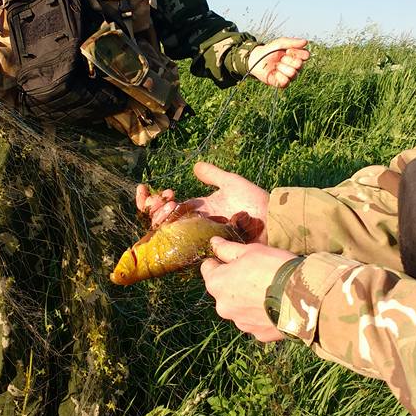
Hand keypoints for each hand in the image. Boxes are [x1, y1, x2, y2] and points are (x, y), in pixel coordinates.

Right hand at [136, 161, 268, 238]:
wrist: (271, 220)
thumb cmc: (253, 202)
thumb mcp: (231, 183)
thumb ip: (213, 175)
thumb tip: (195, 167)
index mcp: (199, 209)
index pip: (168, 206)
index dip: (152, 199)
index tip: (144, 188)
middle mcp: (195, 224)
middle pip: (163, 221)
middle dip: (152, 209)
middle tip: (158, 200)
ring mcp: (199, 237)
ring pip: (169, 233)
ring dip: (160, 219)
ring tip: (164, 207)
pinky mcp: (206, 248)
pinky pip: (183, 248)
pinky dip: (171, 237)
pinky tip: (168, 224)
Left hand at [201, 238, 297, 341]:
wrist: (302, 296)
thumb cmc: (273, 268)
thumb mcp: (249, 250)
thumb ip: (226, 248)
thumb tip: (213, 242)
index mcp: (217, 284)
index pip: (208, 268)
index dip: (220, 261)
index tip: (234, 259)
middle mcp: (223, 307)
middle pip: (223, 290)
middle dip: (234, 282)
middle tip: (256, 273)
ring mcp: (240, 323)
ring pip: (238, 307)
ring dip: (247, 299)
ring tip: (268, 290)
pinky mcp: (257, 334)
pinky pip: (255, 320)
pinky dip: (261, 313)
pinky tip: (275, 305)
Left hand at [248, 38, 308, 87]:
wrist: (256, 59)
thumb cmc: (269, 51)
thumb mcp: (280, 43)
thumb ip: (292, 42)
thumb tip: (306, 42)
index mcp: (297, 56)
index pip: (306, 55)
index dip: (296, 53)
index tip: (287, 50)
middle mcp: (296, 66)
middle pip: (299, 65)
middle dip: (287, 60)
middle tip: (279, 59)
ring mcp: (290, 75)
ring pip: (293, 74)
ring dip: (282, 68)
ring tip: (276, 66)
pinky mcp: (283, 83)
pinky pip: (286, 82)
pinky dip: (278, 76)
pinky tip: (274, 73)